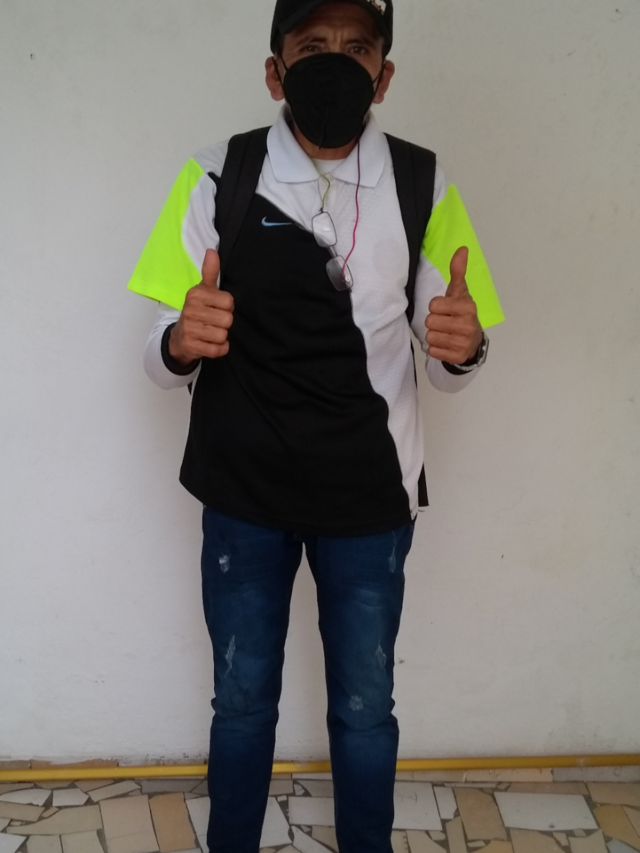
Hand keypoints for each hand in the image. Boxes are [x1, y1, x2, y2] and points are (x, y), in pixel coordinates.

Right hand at [169, 250, 233, 364]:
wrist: (180, 336)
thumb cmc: (197, 310)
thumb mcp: (203, 290)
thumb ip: (210, 272)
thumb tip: (212, 251)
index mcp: (195, 295)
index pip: (229, 302)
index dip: (226, 307)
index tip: (215, 308)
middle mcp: (191, 310)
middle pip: (228, 319)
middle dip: (224, 323)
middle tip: (212, 322)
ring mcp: (190, 329)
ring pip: (223, 335)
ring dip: (220, 336)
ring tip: (210, 332)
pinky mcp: (192, 346)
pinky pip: (218, 350)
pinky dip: (218, 349)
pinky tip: (209, 343)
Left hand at [425, 247, 482, 364]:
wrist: (473, 340)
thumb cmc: (461, 313)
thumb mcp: (459, 292)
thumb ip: (457, 271)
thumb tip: (462, 249)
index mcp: (468, 307)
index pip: (433, 305)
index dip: (436, 307)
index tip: (445, 309)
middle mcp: (468, 325)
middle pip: (430, 321)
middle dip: (434, 322)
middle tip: (445, 322)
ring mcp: (463, 343)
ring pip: (430, 337)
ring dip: (434, 335)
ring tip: (445, 333)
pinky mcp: (457, 356)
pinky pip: (433, 351)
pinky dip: (436, 348)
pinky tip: (446, 344)